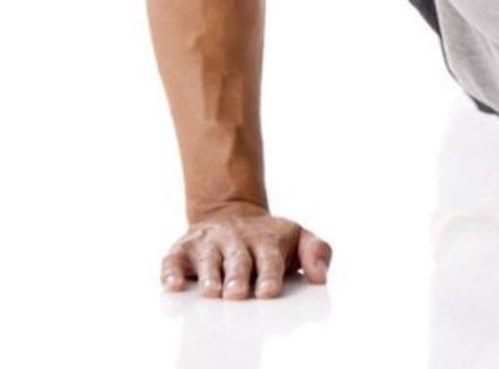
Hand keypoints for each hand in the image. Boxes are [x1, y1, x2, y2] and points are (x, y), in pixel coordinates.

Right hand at [160, 203, 331, 299]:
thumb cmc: (269, 238)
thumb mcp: (299, 237)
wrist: (231, 212)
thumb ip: (317, 253)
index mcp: (266, 239)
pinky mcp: (183, 249)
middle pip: (238, 260)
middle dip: (237, 277)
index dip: (269, 274)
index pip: (269, 257)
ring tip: (212, 293)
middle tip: (238, 294)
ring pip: (207, 260)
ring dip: (209, 276)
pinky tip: (174, 285)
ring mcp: (209, 243)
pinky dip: (170, 272)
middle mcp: (236, 240)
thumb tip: (321, 278)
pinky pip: (173, 260)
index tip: (269, 291)